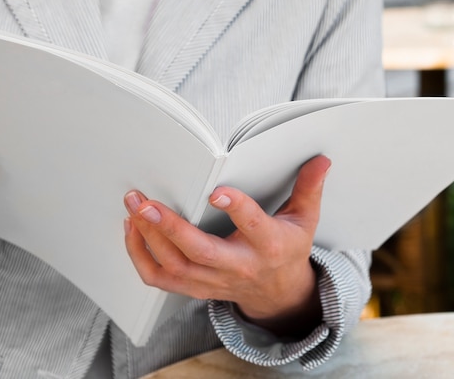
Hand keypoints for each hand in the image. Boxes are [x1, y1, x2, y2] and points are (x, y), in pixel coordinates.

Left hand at [123, 155, 330, 337]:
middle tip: (143, 201)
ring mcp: (213, 282)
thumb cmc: (287, 250)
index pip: (253, 226)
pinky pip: (161, 279)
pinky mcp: (195, 288)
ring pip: (174, 266)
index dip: (236, 209)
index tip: (216, 191)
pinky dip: (140, 257)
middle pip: (198, 251)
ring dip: (147, 238)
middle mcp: (238, 266)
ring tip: (133, 208)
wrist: (277, 293)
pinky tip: (133, 230)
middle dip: (168, 226)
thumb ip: (309, 189)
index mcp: (268, 245)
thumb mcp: (304, 220)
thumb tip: (321, 159)